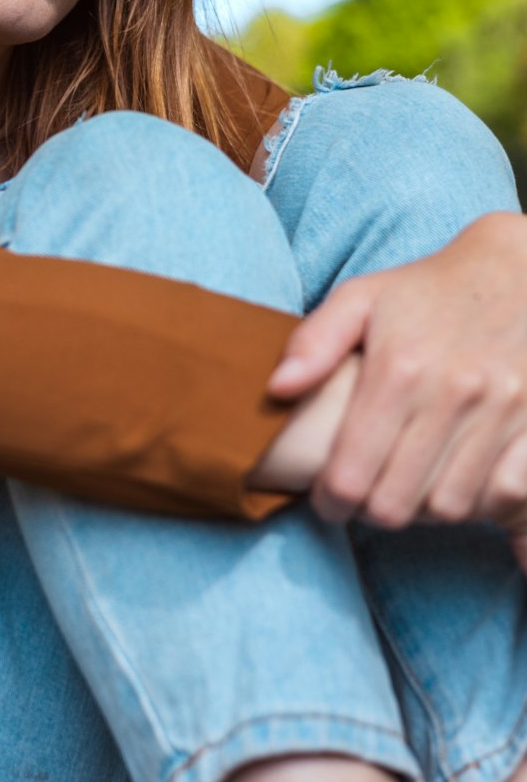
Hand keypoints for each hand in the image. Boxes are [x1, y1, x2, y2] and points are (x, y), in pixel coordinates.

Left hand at [266, 213, 526, 553]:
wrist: (519, 270)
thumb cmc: (428, 290)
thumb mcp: (361, 298)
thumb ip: (314, 342)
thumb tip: (278, 388)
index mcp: (398, 368)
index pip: (351, 476)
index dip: (331, 502)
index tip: (328, 499)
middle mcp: (451, 393)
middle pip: (397, 504)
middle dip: (372, 512)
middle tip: (365, 498)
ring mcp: (500, 409)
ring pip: (450, 508)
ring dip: (424, 511)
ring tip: (408, 490)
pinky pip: (506, 493)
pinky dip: (482, 504)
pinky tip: (460, 485)